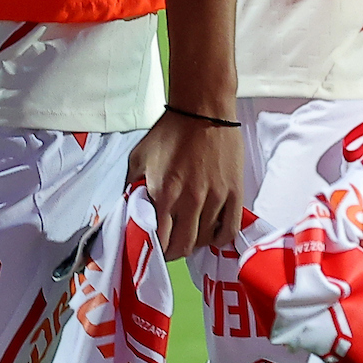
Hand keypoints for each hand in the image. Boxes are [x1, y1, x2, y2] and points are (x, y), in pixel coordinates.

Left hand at [129, 114, 243, 258]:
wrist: (203, 111)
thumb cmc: (170, 132)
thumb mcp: (139, 157)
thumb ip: (131, 185)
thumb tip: (128, 208)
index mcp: (163, 193)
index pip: (160, 239)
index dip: (157, 249)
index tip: (156, 248)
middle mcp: (190, 201)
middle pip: (184, 246)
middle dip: (175, 251)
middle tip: (172, 246)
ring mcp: (215, 198)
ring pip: (205, 239)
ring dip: (196, 242)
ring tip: (191, 236)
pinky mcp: (234, 193)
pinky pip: (230, 228)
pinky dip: (220, 238)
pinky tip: (212, 235)